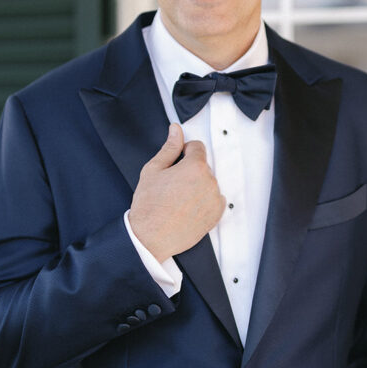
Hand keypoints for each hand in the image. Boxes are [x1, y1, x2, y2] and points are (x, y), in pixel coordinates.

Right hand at [129, 124, 225, 261]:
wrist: (150, 237)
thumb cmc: (149, 205)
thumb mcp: (153, 170)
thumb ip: (169, 148)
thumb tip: (176, 130)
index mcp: (195, 166)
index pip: (197, 147)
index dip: (184, 153)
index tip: (176, 164)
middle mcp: (209, 181)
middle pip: (203, 166)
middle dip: (190, 171)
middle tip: (172, 186)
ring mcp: (215, 199)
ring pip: (208, 183)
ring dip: (198, 186)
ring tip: (179, 200)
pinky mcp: (217, 214)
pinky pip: (215, 199)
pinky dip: (204, 201)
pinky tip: (188, 208)